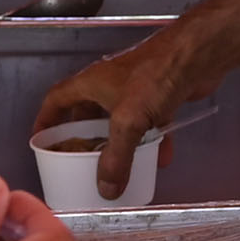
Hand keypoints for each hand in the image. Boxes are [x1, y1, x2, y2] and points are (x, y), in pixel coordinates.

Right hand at [36, 39, 190, 192]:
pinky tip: (159, 158)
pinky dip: (151, 142)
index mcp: (91, 83)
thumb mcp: (128, 120)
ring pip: (119, 123)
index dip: (46, 120)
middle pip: (88, 115)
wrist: (197, 54)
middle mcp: (109, 85)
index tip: (42, 139)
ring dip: (120, 144)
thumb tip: (106, 186)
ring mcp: (135, 90)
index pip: (57, 100)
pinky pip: (148, 124)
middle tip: (82, 161)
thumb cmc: (158, 70)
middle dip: (85, 140)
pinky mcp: (159, 96)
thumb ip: (116, 156)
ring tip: (118, 166)